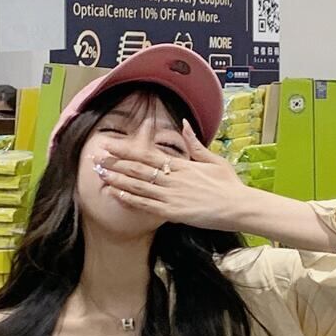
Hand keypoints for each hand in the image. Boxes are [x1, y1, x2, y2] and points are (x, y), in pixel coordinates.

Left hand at [94, 121, 252, 230]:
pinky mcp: (173, 212)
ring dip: (117, 179)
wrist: (239, 206)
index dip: (126, 150)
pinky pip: (147, 205)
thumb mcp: (214, 160)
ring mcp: (172, 195)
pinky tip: (116, 193)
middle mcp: (173, 178)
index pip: (147, 155)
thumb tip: (184, 124)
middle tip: (96, 157)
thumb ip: (195, 144)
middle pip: (138, 168)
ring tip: (99, 174)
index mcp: (182, 165)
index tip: (110, 145)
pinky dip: (130, 198)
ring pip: (138, 185)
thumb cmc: (229, 185)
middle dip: (115, 162)